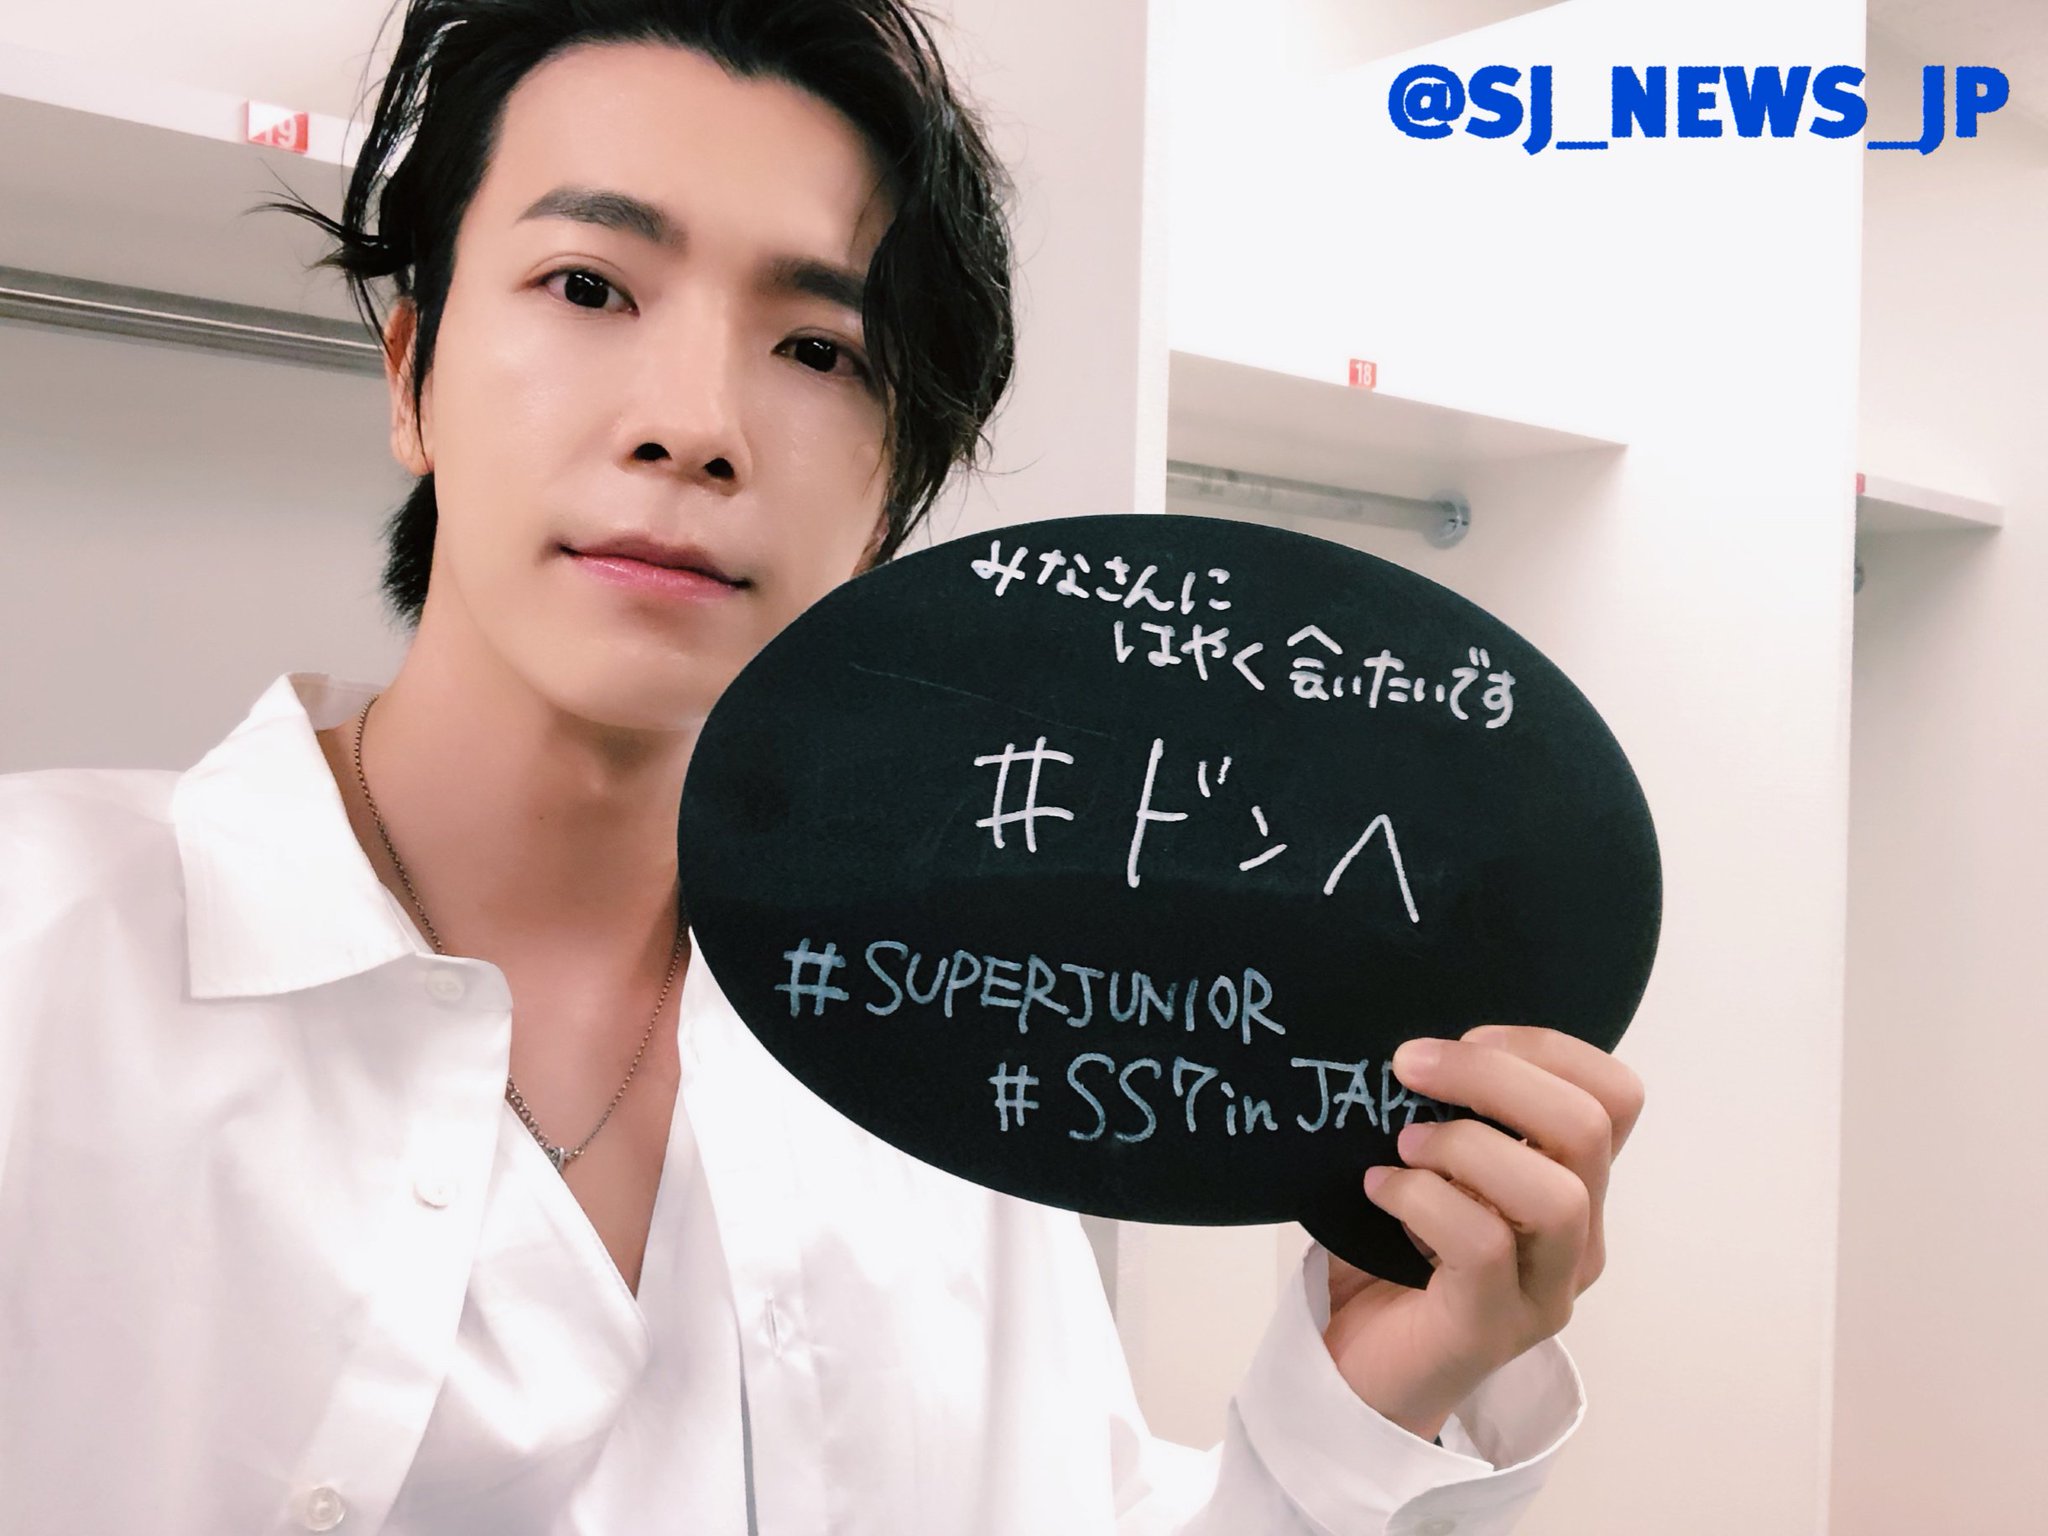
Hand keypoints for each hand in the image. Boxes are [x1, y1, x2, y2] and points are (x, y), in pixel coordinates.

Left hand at [1321, 1025, 1645, 1442]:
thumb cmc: (1392, 1252)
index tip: (1464, 1037)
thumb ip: (1449, 1112)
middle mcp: (1580, 1237)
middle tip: (1408, 1066)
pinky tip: (1378, 1190)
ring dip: (1465, 1147)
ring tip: (1403, 1146)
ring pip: (1558, 1196)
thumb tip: (1416, 1045)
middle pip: (1588, 1128)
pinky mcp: (1494, 1327)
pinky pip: (1484, 1246)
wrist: (1359, 1367)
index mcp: (1575, 1182)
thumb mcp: (1434, 1165)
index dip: (1543, 1048)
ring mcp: (1546, 1288)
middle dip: (1492, 1075)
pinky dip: (1422, 1198)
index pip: (1616, 1095)